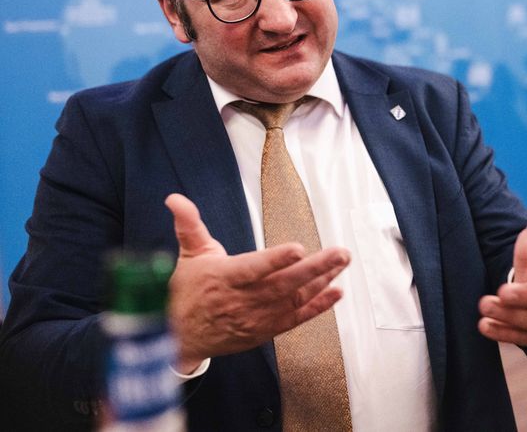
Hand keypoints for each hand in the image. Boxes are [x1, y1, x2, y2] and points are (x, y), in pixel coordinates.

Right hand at [165, 194, 349, 372]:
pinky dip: (318, 307)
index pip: (253, 268)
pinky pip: (296, 318)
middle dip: (315, 267)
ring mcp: (256, 317)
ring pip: (294, 299)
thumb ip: (189, 225)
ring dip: (321, 282)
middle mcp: (243, 299)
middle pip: (284, 284)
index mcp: (224, 277)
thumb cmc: (187, 292)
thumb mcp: (188, 255)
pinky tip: (336, 293)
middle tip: (340, 253)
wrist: (179, 337)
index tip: (298, 249)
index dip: (276, 259)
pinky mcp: (265, 329)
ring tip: (341, 264)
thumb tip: (175, 199)